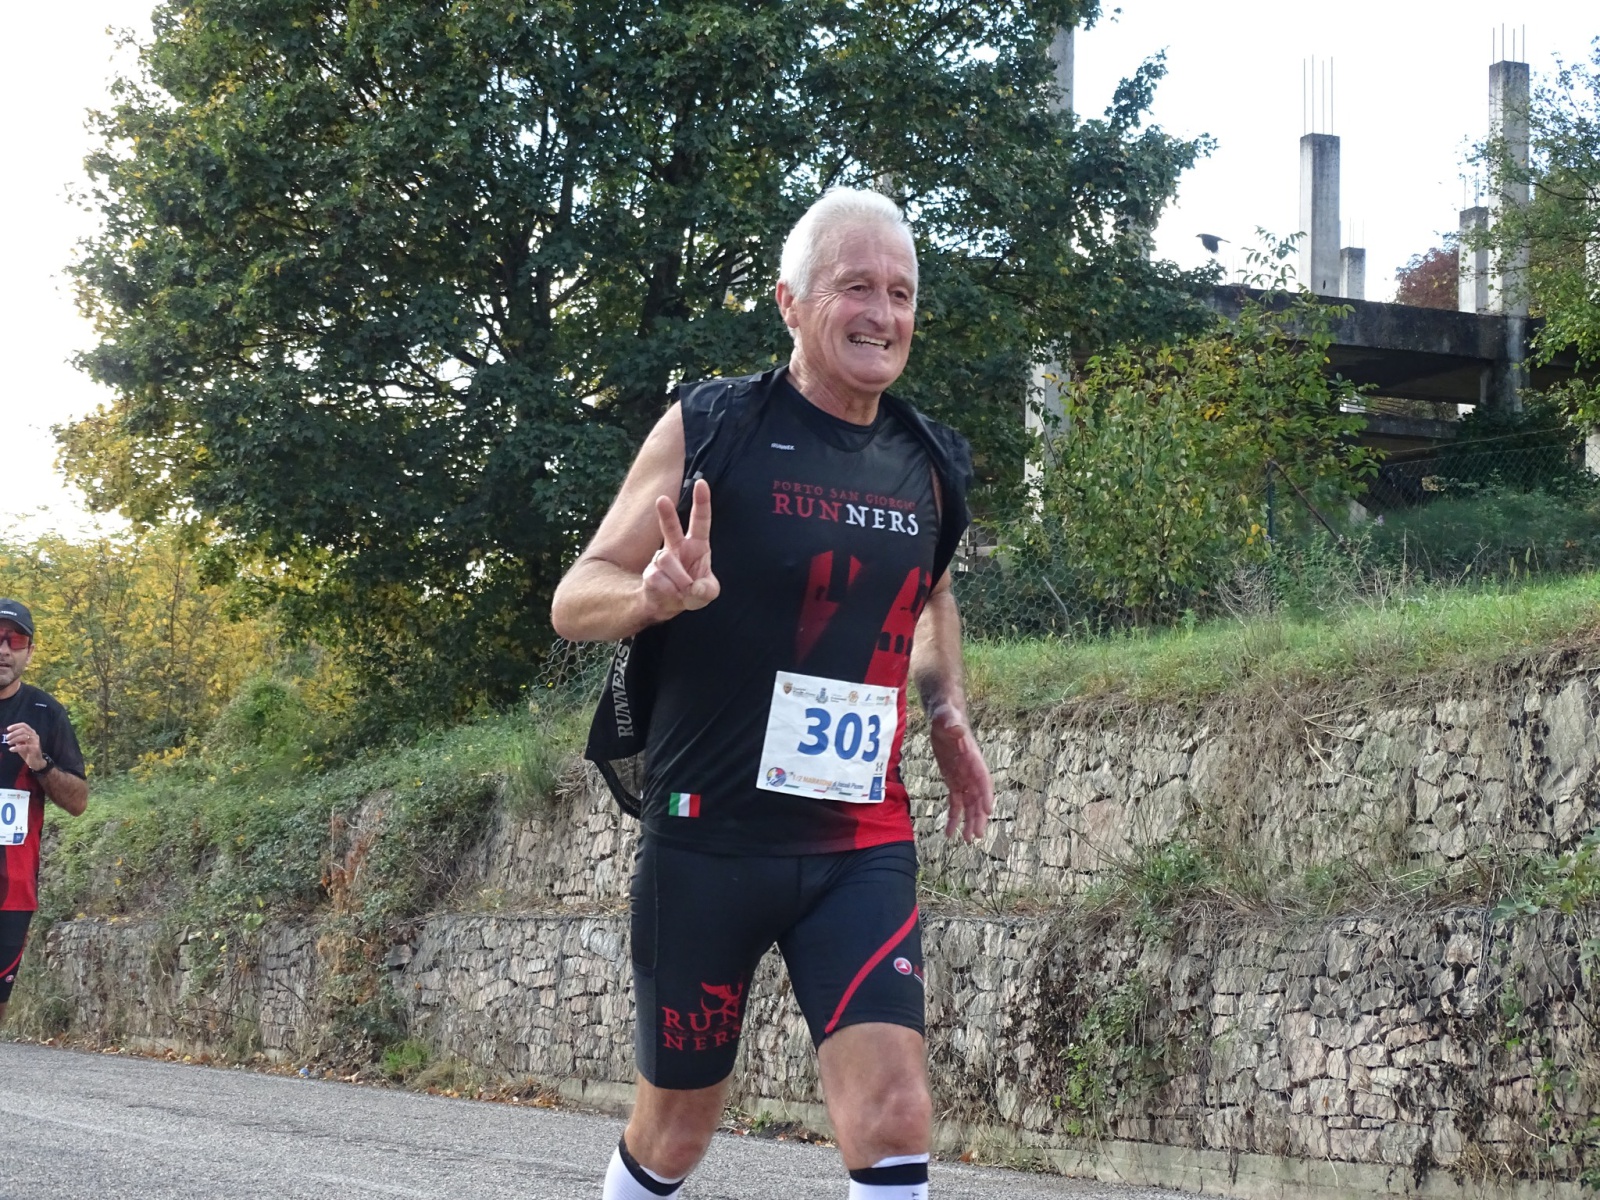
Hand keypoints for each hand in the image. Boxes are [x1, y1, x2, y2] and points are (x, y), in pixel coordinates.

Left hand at [4, 723, 45, 771]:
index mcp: (31, 733)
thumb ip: (17, 739)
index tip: (8, 729)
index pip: (24, 725)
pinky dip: (16, 748)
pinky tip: (11, 749)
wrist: (36, 761)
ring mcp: (35, 742)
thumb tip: (9, 735)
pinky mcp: (35, 749)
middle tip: (7, 738)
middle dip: (13, 733)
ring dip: (14, 739)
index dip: (16, 726)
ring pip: (24, 737)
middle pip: (23, 730)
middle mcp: (34, 736)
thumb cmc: (28, 752)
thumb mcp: (22, 744)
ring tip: (9, 743)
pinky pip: (24, 747)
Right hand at [642, 478, 719, 619]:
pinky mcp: (649, 572)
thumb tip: (693, 587)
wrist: (669, 605)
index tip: (701, 483)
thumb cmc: (692, 592)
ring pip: (666, 560)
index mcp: (697, 545)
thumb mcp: (708, 593)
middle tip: (661, 499)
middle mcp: (677, 546)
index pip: (700, 520)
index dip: (702, 502)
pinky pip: (659, 578)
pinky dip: (670, 591)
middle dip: (666, 513)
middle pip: (670, 526)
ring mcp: (661, 557)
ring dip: (679, 579)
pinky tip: (673, 594)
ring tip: (684, 590)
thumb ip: (707, 590)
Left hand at [929, 703, 992, 841]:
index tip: (988, 810)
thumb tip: (956, 728)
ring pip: (969, 805)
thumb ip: (952, 724)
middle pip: (978, 798)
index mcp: (973, 758)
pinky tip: (949, 833)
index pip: (983, 779)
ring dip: (969, 822)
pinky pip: (956, 803)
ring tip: (967, 840)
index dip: (986, 794)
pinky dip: (954, 818)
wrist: (945, 717)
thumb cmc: (947, 715)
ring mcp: (964, 778)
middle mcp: (972, 771)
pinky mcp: (954, 782)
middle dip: (979, 816)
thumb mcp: (947, 717)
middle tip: (977, 836)